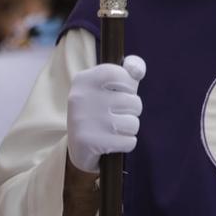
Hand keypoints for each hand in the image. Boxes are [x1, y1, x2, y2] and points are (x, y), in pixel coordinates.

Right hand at [66, 56, 145, 173]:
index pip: (120, 73)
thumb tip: (137, 70)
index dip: (130, 84)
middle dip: (132, 110)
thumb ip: (129, 70)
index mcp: (84, 80)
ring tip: (114, 128)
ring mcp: (84, 120)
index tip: (123, 90)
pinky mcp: (89, 142)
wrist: (79, 145)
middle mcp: (81, 98)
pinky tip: (112, 141)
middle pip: (134, 102)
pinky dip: (126, 143)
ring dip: (129, 128)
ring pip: (133, 123)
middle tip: (115, 114)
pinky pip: (129, 142)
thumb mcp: (111, 85)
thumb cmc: (101, 108)